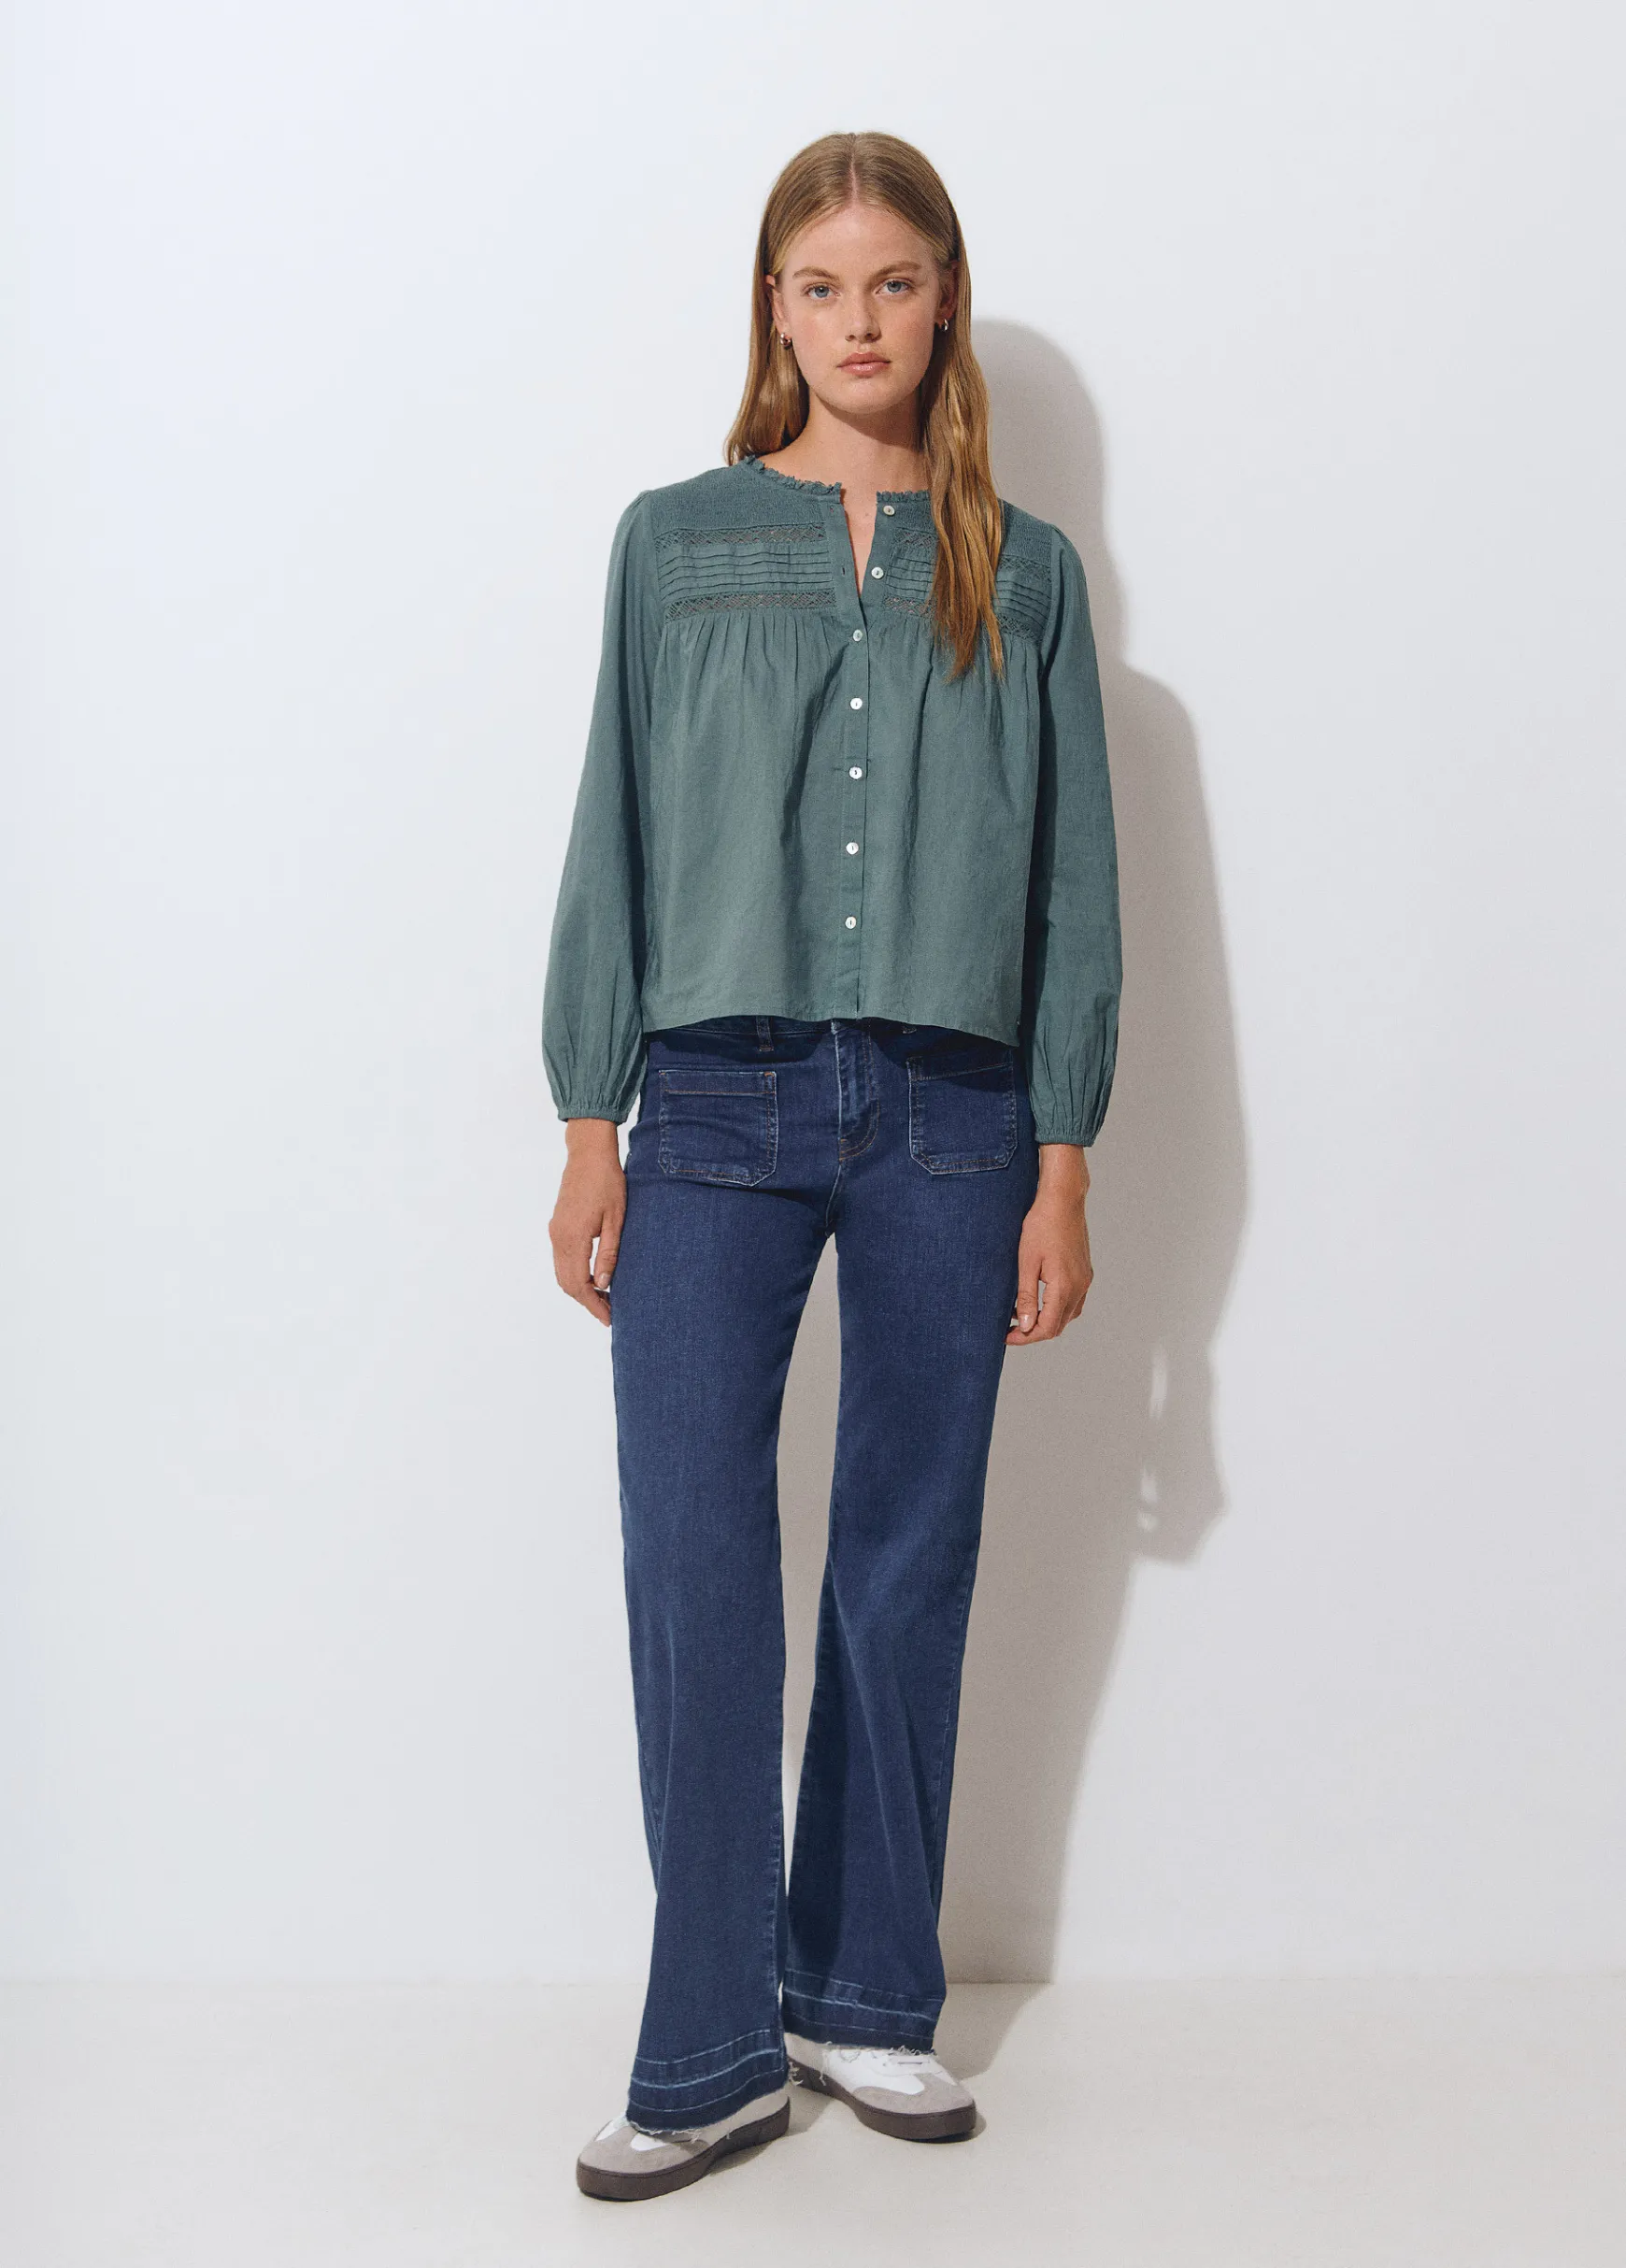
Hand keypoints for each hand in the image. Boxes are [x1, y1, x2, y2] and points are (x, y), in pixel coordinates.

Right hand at [549, 1118, 624, 1327]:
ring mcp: (555, 1231)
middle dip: (587, 1302)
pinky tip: (593, 1277)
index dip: (593, 1305)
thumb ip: (608, 1253)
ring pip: (562, 1272)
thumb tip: (603, 1285)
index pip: (579, 1283)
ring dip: (580, 1289)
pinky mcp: (557, 1226)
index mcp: (573, 1237)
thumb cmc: (608, 1182)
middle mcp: (558, 1237)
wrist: (588, 1153)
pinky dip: (574, 1274)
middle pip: (566, 1283)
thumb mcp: (616, 1219)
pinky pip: (561, 1260)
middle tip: (609, 1313)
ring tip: (604, 1298)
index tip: (609, 1318)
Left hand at [1007, 1143, 1093, 1345]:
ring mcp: (1085, 1280)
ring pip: (1067, 1315)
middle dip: (1034, 1331)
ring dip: (1046, 1321)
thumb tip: (1025, 1325)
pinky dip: (1056, 1308)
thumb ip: (1026, 1297)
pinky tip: (1039, 1301)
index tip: (1007, 1336)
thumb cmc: (1041, 1226)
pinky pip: (1073, 1301)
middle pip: (1058, 1325)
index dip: (1026, 1337)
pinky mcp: (1084, 1272)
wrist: (1063, 1200)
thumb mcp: (1027, 1262)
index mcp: (1065, 1287)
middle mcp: (1080, 1287)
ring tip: (1021, 1315)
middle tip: (1010, 1328)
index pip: (1047, 1328)